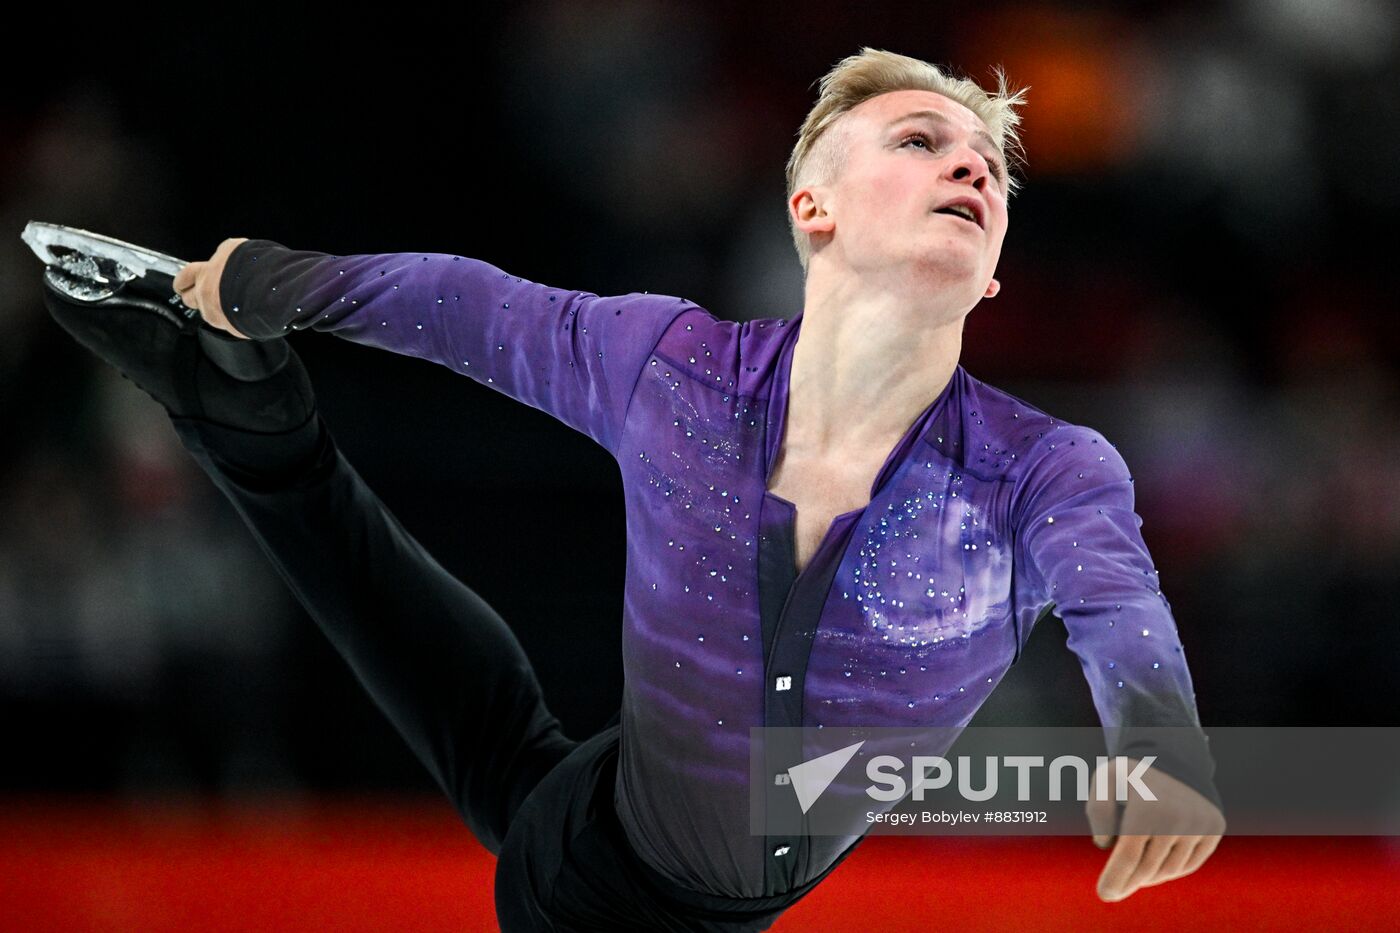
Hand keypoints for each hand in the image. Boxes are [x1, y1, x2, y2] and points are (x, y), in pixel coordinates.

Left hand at [173, 237, 250, 337]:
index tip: (184, 283)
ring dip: (218, 308)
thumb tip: (225, 257)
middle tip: (208, 293)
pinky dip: (235, 319)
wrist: (270, 289)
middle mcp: (205, 294)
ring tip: (236, 301)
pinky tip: (247, 310)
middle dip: (195, 297)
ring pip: (210, 313)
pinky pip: (229, 324)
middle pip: (188, 299)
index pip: (183, 277)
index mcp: (205, 273)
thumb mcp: (236, 249)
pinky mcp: (230, 327)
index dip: (184, 281)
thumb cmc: (255, 268)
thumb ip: (225, 255)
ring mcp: (216, 313)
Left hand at [1086, 756, 1224, 901]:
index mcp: (1148, 808)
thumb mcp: (1104, 781)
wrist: (1174, 755)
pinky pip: (1189, 863)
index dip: (1115, 879)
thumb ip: (1098, 812)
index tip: (1104, 894)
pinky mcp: (1214, 828)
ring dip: (1150, 875)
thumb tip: (1107, 845)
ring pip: (1169, 869)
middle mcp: (1178, 819)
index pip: (1129, 857)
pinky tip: (1157, 865)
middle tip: (1115, 888)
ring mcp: (1200, 825)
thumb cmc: (1132, 772)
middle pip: (1148, 868)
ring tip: (1135, 872)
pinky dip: (1172, 869)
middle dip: (1128, 880)